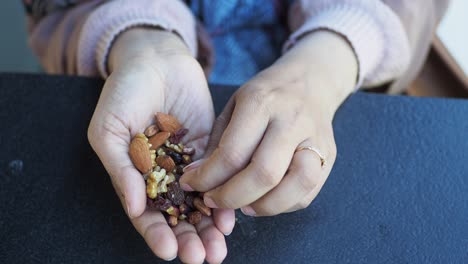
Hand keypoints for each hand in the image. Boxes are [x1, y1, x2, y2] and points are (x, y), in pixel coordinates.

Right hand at [87, 28, 234, 262]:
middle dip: (188, 239)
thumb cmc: (124, 93)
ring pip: (200, 205)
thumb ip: (120, 168)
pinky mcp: (210, 151)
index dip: (156, 234)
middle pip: (176, 216)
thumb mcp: (109, 129)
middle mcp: (164, 177)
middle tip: (201, 258)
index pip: (146, 214)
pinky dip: (224, 200)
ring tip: (218, 249)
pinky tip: (230, 218)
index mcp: (135, 176)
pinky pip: (219, 180)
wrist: (157, 60)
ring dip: (208, 229)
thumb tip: (134, 206)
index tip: (168, 251)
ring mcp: (188, 165)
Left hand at [180, 31, 357, 215]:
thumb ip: (217, 143)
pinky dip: (283, 205)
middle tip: (213, 200)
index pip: (232, 152)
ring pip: (297, 186)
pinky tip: (265, 199)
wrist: (311, 81)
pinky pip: (308, 193)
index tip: (191, 185)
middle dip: (232, 197)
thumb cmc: (265, 96)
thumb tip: (197, 179)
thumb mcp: (234, 106)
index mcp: (261, 102)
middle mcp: (292, 120)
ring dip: (264, 206)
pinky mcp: (330, 155)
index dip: (207, 177)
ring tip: (244, 206)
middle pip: (265, 173)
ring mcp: (316, 138)